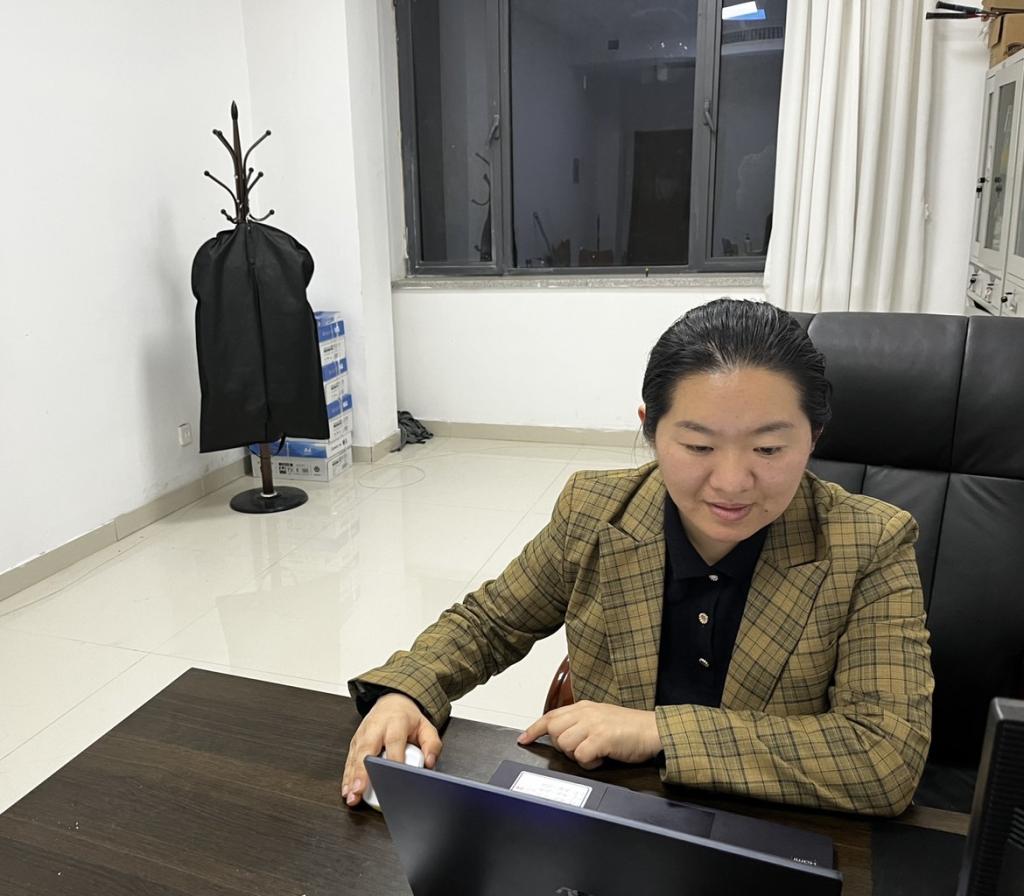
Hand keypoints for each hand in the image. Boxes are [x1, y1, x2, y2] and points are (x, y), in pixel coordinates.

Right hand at [341, 693, 441, 806]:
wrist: (392, 702)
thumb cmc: (407, 718)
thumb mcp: (426, 727)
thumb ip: (432, 744)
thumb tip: (429, 763)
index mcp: (396, 722)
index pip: (394, 742)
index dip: (394, 760)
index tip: (393, 777)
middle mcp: (376, 728)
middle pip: (368, 749)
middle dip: (363, 771)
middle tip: (360, 789)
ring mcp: (363, 735)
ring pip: (355, 757)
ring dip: (352, 777)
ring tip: (352, 795)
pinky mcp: (355, 743)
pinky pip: (349, 760)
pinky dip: (347, 776)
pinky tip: (347, 790)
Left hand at [517, 701, 661, 769]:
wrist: (654, 730)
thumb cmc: (631, 728)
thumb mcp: (602, 719)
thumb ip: (582, 723)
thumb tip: (564, 736)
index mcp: (584, 707)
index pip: (551, 716)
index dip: (534, 729)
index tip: (524, 739)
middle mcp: (586, 713)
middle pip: (554, 731)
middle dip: (562, 747)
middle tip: (580, 751)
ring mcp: (593, 725)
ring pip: (565, 744)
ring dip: (577, 756)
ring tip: (594, 755)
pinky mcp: (602, 738)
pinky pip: (581, 756)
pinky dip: (589, 763)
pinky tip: (600, 760)